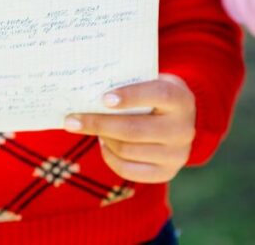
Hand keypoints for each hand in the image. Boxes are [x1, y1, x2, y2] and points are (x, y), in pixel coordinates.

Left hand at [64, 74, 195, 182]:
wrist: (179, 118)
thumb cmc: (153, 95)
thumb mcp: (149, 82)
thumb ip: (126, 84)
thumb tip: (86, 94)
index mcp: (181, 99)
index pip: (158, 94)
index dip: (130, 96)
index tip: (103, 99)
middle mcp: (184, 129)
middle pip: (134, 129)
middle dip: (98, 124)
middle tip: (71, 120)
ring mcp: (177, 154)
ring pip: (127, 150)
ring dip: (103, 138)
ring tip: (90, 127)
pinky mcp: (167, 172)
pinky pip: (128, 169)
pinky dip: (109, 156)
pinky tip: (103, 143)